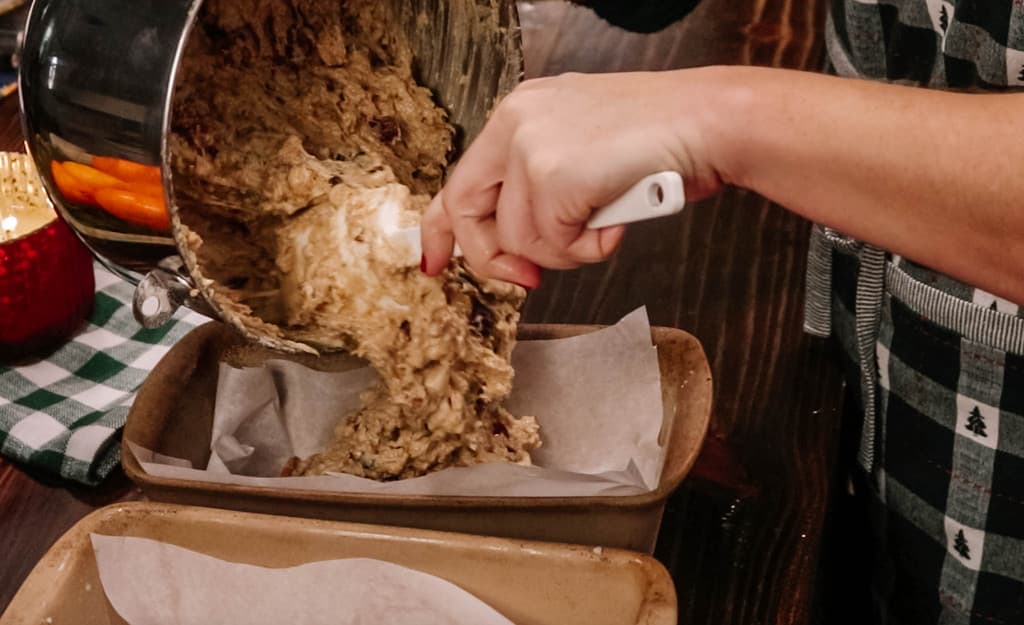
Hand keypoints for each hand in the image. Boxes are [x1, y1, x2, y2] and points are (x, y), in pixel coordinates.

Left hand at [420, 68, 729, 286]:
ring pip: (518, 238)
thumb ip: (541, 182)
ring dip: (564, 252)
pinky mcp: (551, 175)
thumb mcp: (582, 151)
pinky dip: (589, 248)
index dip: (440, 229)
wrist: (707, 122)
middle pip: (467, 211)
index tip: (435, 263)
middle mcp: (514, 123)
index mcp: (518, 114)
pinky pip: (553, 244)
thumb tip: (519, 242)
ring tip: (604, 226)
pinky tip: (617, 221)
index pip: (459, 179)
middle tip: (528, 279)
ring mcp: (529, 147)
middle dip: (494, 258)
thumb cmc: (660, 140)